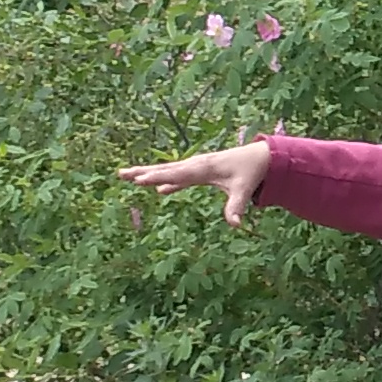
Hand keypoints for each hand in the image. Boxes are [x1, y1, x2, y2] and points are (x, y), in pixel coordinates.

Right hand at [118, 139, 272, 225]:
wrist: (260, 157)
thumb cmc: (251, 172)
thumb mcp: (244, 189)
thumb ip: (236, 207)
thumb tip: (235, 224)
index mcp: (204, 168)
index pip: (177, 174)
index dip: (158, 177)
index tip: (139, 180)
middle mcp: (196, 165)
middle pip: (165, 169)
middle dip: (143, 172)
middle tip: (121, 174)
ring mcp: (196, 167)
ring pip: (168, 170)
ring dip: (148, 173)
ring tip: (128, 176)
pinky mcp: (199, 171)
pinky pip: (178, 176)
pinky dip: (166, 180)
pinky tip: (159, 189)